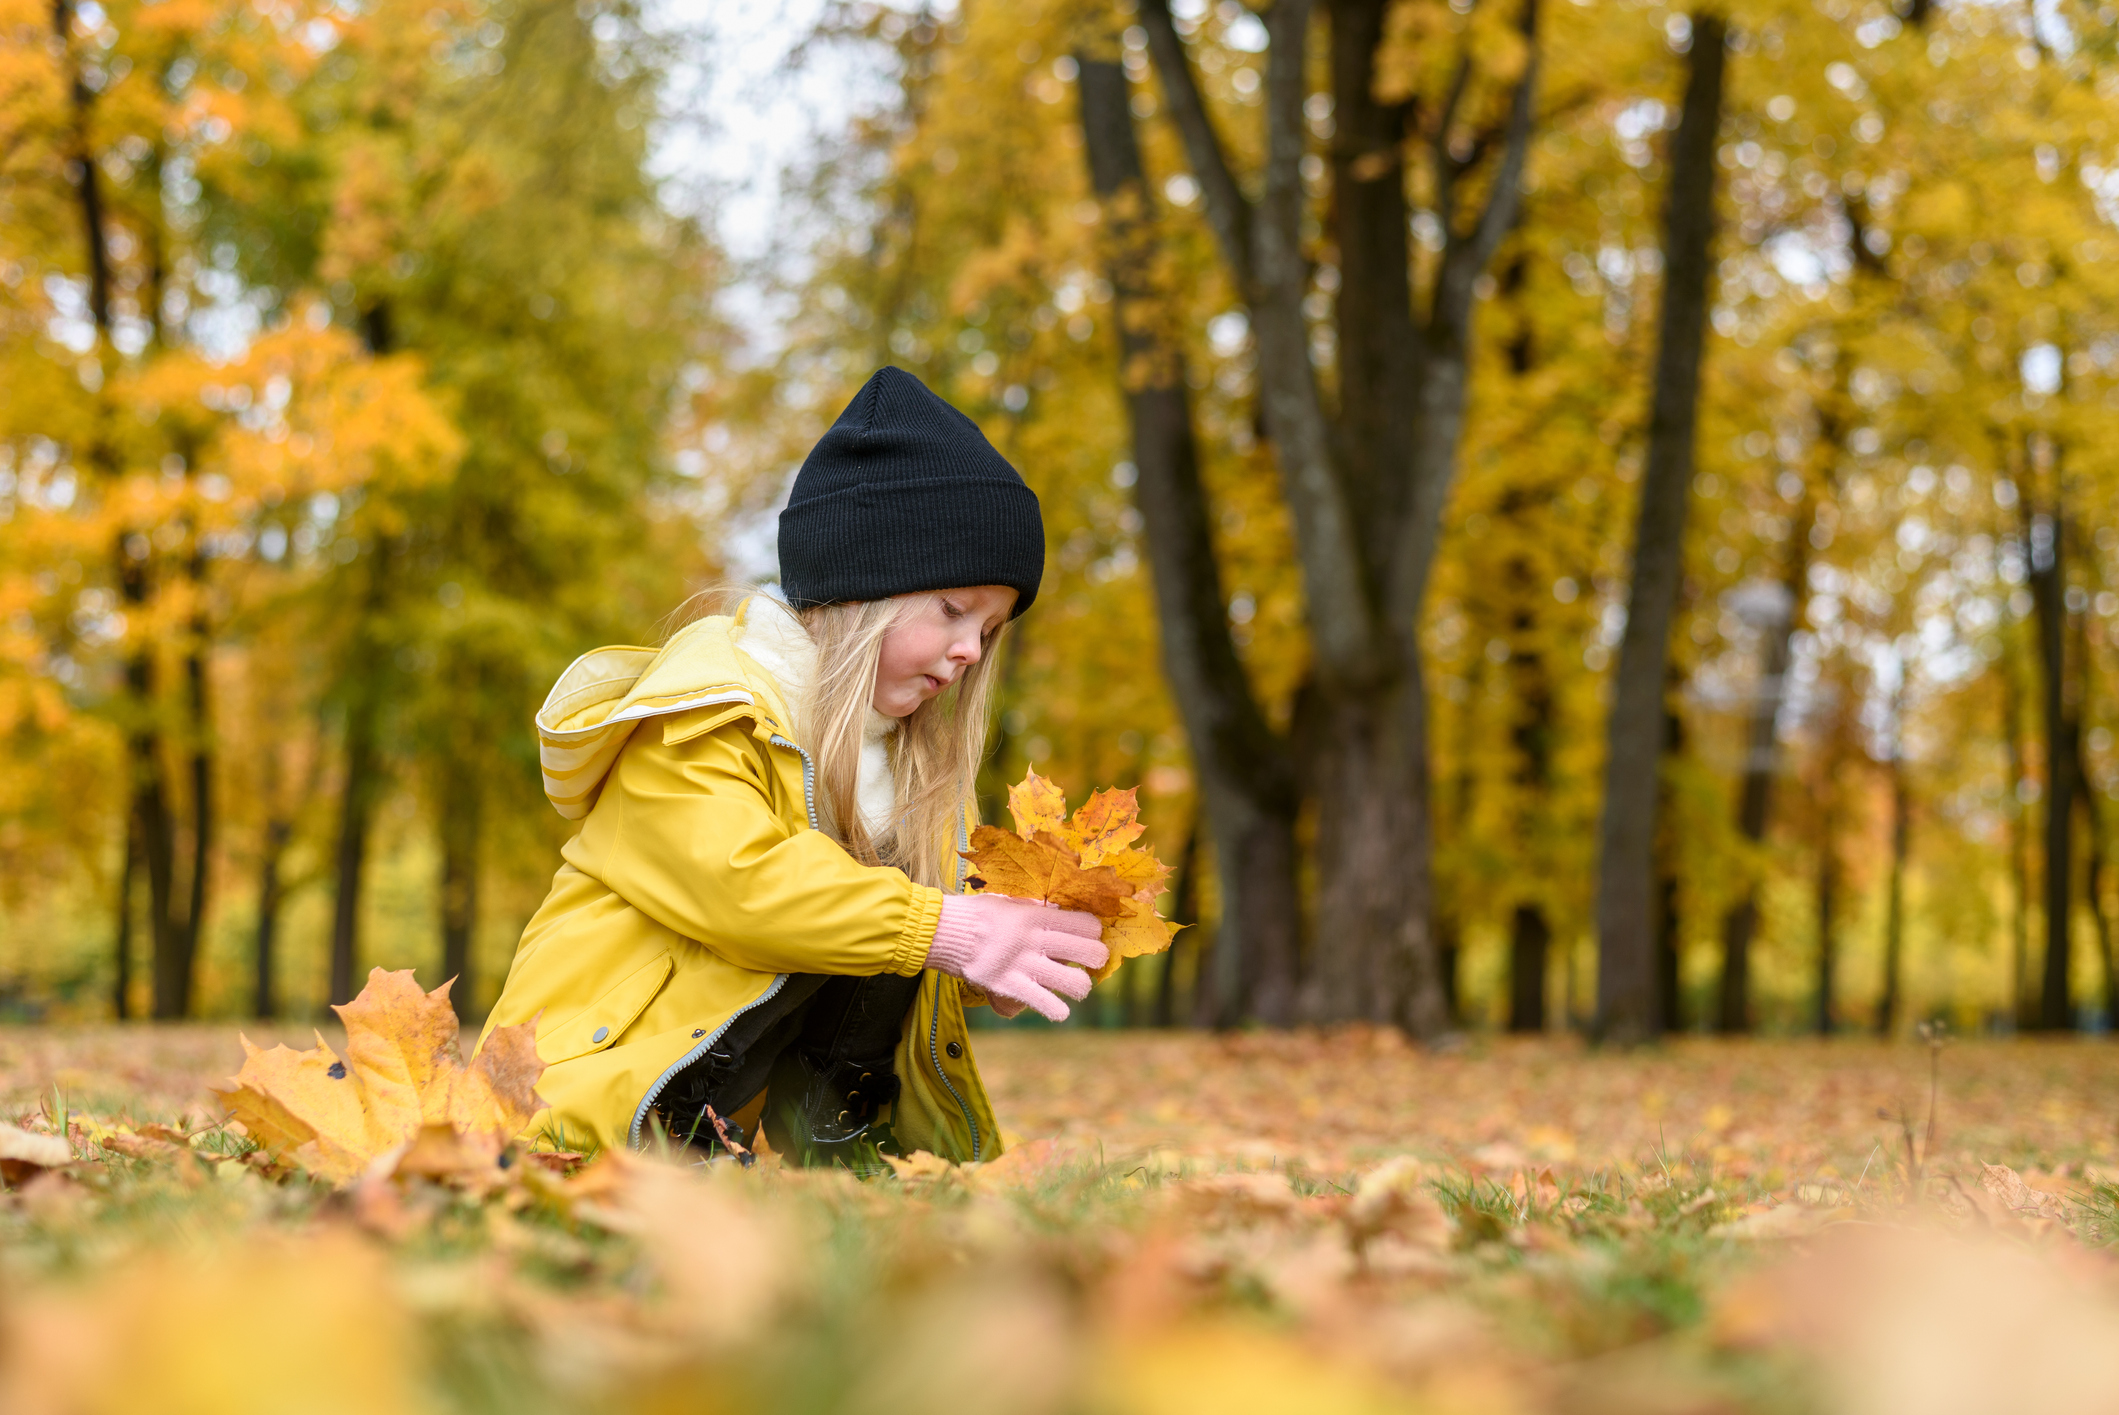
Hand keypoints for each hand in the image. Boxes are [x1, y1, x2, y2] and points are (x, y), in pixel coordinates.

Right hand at [925, 893, 1107, 1022]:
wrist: (945, 931)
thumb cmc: (979, 915)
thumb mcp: (1011, 902)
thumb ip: (1036, 910)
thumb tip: (1060, 911)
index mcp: (1037, 916)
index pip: (1087, 925)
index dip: (1093, 933)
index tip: (1088, 937)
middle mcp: (1035, 940)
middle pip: (1090, 953)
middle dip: (1096, 960)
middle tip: (1088, 963)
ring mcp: (1024, 965)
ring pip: (1074, 983)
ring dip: (1079, 987)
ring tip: (1073, 986)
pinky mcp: (1009, 987)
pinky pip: (1045, 1004)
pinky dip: (1056, 1010)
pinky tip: (1058, 1009)